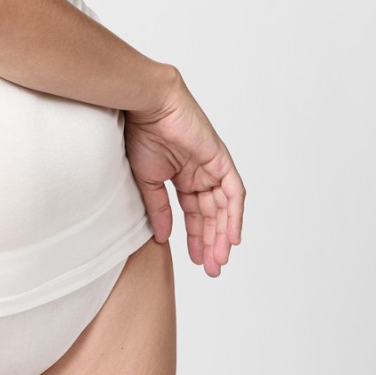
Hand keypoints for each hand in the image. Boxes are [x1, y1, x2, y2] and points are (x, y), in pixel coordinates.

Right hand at [124, 70, 244, 276]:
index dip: (196, 237)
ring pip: (225, 208)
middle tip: (211, 269)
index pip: (195, 213)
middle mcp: (201, 173)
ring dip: (223, 235)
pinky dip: (234, 215)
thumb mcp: (148, 180)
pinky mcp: (221, 160)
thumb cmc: (140, 133)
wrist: (147, 105)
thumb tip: (164, 237)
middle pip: (212, 215)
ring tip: (218, 260)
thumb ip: (159, 208)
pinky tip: (232, 237)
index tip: (195, 259)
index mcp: (183, 176)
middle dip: (211, 242)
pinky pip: (234, 192)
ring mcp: (213, 166)